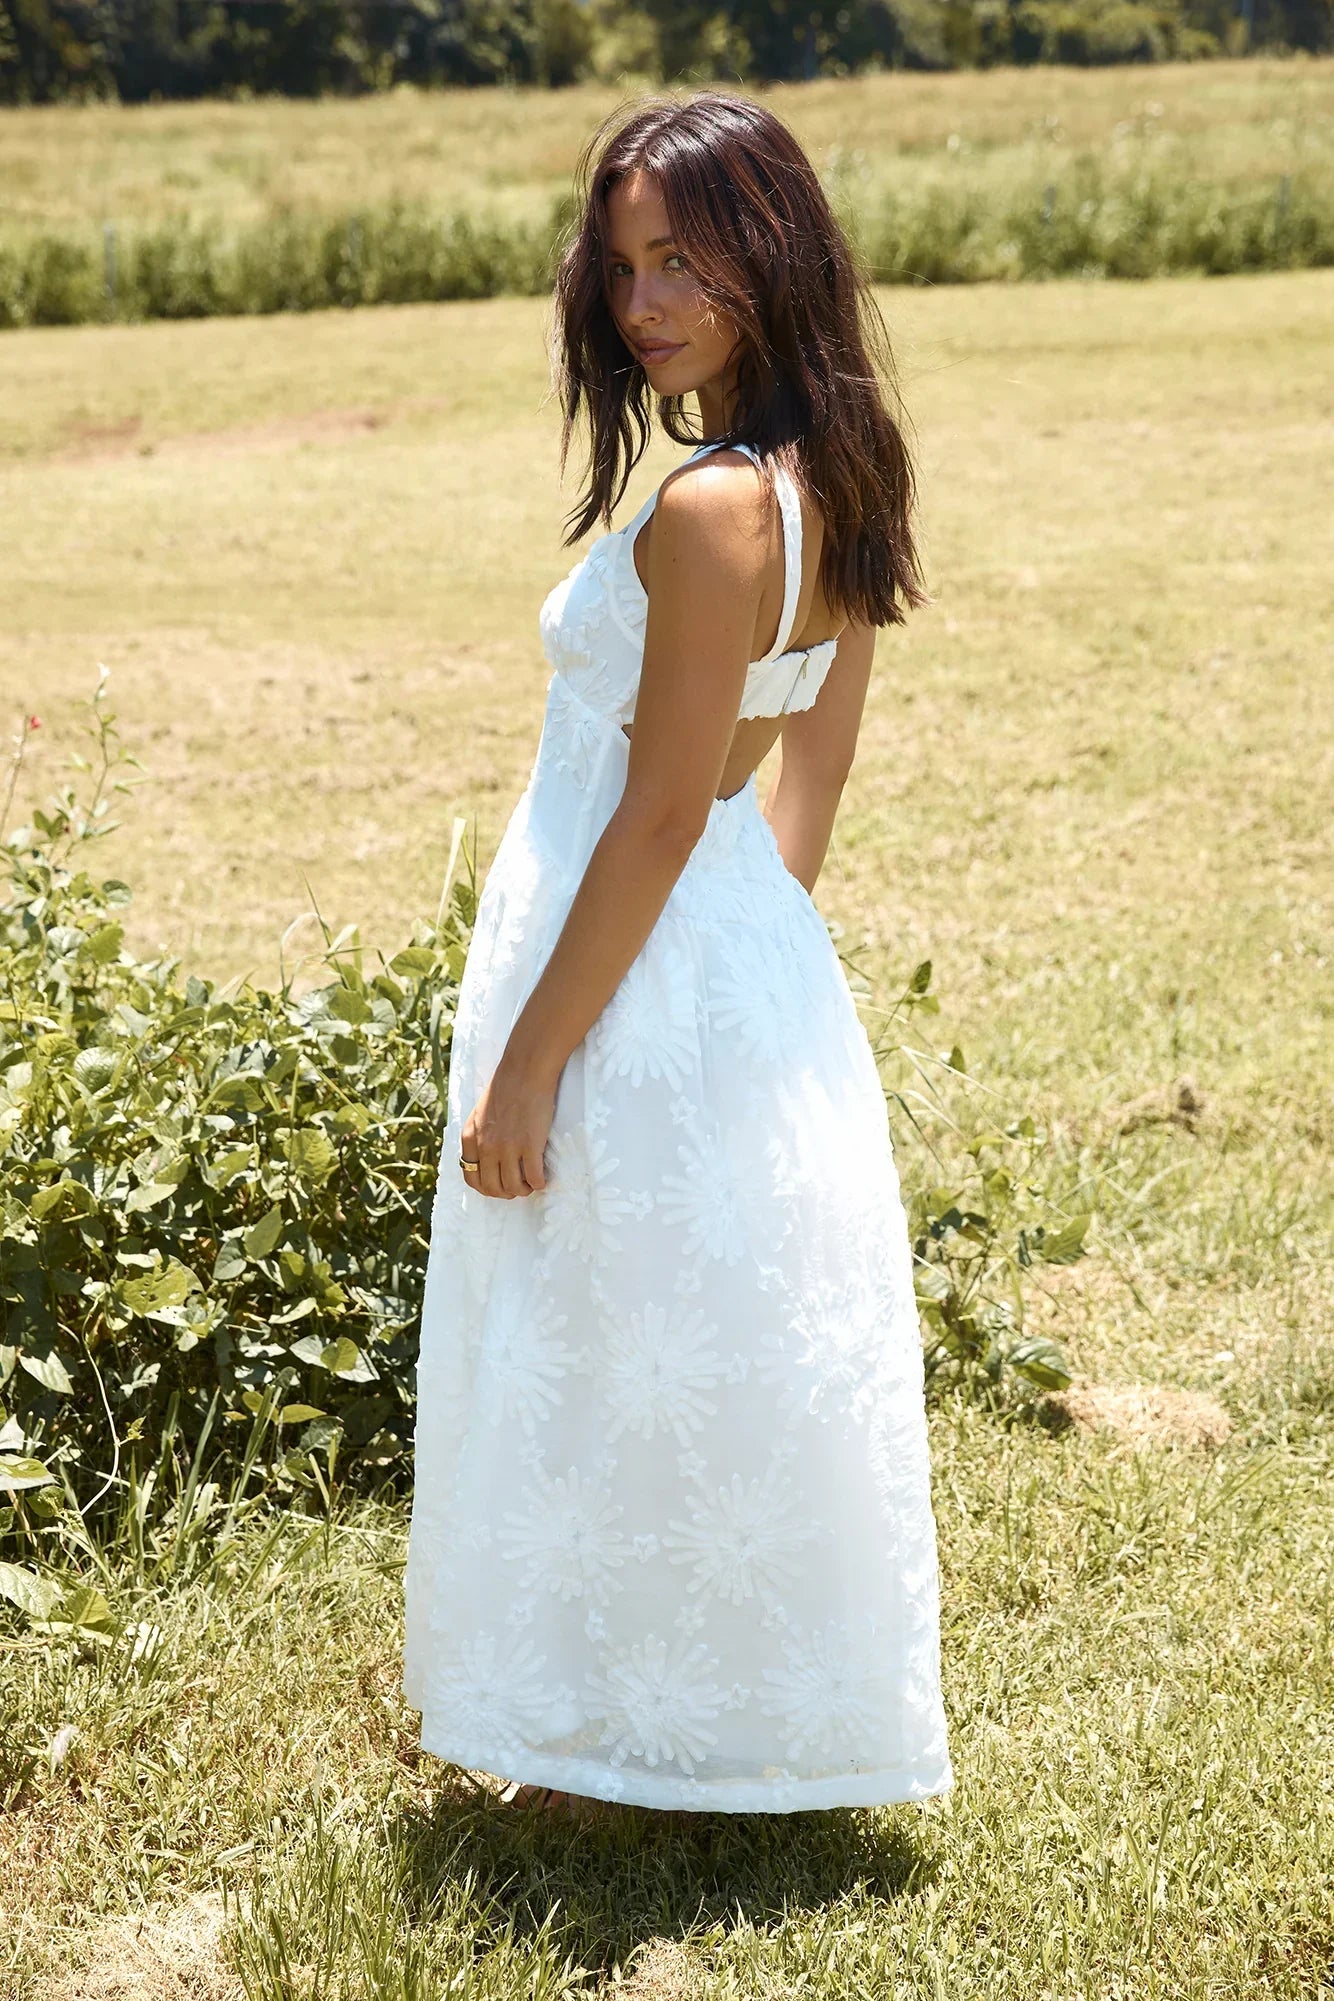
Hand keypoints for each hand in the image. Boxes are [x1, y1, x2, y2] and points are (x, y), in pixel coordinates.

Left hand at [460, 1057, 556, 1199]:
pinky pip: (534, 1178)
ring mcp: (508, 1147)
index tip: (499, 1186)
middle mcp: (486, 1147)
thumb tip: (484, 1158)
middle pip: (492, 1188)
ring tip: (531, 1182)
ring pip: (513, 1187)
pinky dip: (539, 1183)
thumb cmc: (505, 1088)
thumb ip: (478, 1136)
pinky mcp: (530, 1145)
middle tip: (518, 1186)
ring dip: (524, 1190)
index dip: (487, 1189)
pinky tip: (542, 1177)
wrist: (525, 1071)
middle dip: (506, 1193)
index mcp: (470, 1139)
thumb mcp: (479, 1114)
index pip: (472, 1179)